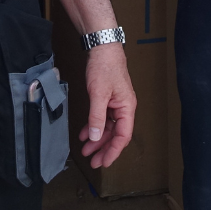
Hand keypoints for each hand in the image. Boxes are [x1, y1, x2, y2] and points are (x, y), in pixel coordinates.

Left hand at [78, 42, 136, 167]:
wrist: (102, 47)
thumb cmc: (104, 67)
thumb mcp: (99, 93)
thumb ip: (97, 117)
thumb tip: (95, 137)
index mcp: (127, 107)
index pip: (123, 136)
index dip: (113, 151)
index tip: (103, 162)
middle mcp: (124, 107)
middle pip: (115, 134)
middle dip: (103, 148)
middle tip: (92, 162)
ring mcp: (116, 103)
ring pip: (108, 128)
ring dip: (96, 139)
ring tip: (85, 150)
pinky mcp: (107, 98)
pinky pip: (102, 118)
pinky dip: (93, 126)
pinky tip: (83, 134)